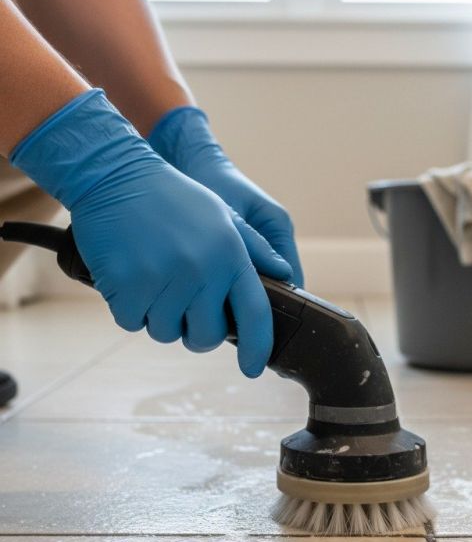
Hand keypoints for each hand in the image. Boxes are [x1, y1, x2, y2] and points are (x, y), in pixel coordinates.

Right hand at [11, 90, 292, 377]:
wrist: (114, 173)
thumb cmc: (173, 198)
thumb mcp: (223, 216)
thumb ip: (254, 250)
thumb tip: (286, 276)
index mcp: (232, 256)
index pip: (255, 314)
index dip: (257, 347)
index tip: (253, 369)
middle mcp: (204, 272)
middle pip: (207, 337)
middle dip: (195, 333)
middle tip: (182, 309)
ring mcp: (166, 280)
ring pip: (166, 333)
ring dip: (158, 317)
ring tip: (152, 279)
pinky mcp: (129, 287)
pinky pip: (132, 323)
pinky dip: (128, 308)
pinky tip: (128, 276)